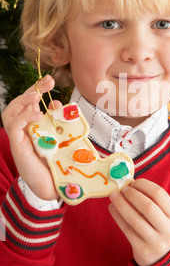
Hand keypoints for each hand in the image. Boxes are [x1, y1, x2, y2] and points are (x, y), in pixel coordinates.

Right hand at [1, 75, 61, 200]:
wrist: (56, 185)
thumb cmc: (59, 161)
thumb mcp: (62, 136)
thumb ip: (59, 120)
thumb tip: (57, 103)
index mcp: (34, 125)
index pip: (30, 102)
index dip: (38, 89)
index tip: (51, 80)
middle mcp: (24, 130)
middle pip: (19, 104)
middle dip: (32, 90)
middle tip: (48, 82)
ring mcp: (20, 138)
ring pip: (10, 112)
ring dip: (23, 101)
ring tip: (37, 97)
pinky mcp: (18, 146)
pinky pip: (14, 126)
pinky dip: (24, 117)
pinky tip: (37, 114)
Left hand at [108, 178, 169, 265]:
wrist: (164, 259)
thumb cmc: (160, 229)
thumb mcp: (164, 216)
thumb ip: (151, 200)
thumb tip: (129, 183)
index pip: (159, 194)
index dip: (143, 185)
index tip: (133, 182)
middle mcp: (168, 230)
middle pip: (148, 207)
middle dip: (132, 195)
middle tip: (122, 189)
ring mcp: (156, 242)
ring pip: (135, 220)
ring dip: (121, 205)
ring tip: (113, 196)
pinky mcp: (143, 250)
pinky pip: (127, 230)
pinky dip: (117, 217)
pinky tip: (112, 208)